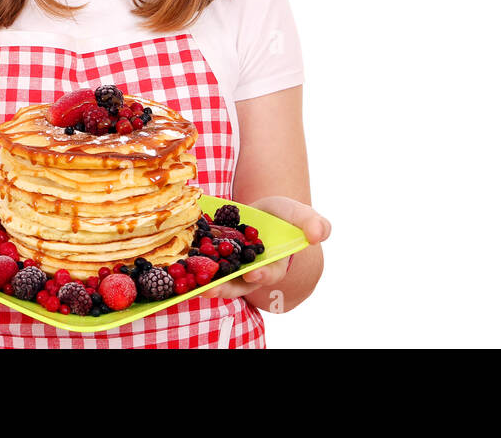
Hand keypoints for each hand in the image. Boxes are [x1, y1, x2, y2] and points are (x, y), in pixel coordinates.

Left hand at [198, 196, 330, 300]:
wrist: (258, 210)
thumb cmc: (283, 216)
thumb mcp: (299, 214)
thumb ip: (312, 223)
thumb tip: (320, 234)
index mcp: (273, 264)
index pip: (269, 273)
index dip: (262, 274)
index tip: (253, 273)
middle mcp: (250, 272)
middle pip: (238, 285)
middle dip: (225, 288)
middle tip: (212, 289)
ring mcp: (229, 267)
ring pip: (217, 280)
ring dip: (206, 285)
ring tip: (194, 287)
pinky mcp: (211, 257)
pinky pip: (201, 266)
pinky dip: (191, 270)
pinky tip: (179, 270)